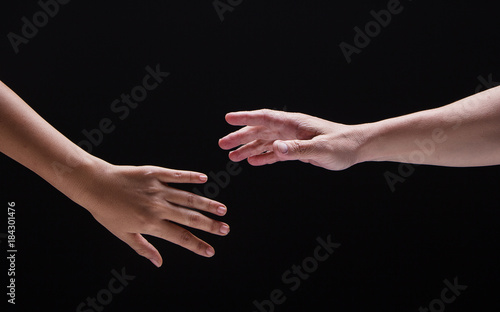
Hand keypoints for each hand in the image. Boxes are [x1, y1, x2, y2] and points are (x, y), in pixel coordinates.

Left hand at [67, 159, 229, 267]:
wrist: (94, 184)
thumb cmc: (106, 211)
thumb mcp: (122, 234)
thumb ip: (143, 248)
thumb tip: (158, 263)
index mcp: (150, 224)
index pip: (180, 237)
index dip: (197, 245)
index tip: (211, 250)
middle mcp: (157, 207)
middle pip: (189, 218)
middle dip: (209, 225)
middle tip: (225, 229)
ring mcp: (157, 189)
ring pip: (187, 197)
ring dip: (206, 203)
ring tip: (222, 209)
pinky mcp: (154, 173)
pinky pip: (176, 176)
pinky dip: (190, 176)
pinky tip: (204, 178)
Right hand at [219, 109, 364, 169]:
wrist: (356, 147)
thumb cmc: (342, 145)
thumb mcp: (321, 148)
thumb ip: (297, 149)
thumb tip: (275, 148)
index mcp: (293, 123)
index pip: (264, 118)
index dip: (245, 118)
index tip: (228, 118)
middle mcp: (289, 128)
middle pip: (259, 130)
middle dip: (240, 136)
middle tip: (223, 144)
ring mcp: (292, 138)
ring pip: (264, 142)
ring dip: (248, 148)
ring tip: (232, 156)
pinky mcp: (296, 148)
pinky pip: (275, 152)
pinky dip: (263, 156)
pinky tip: (253, 162)